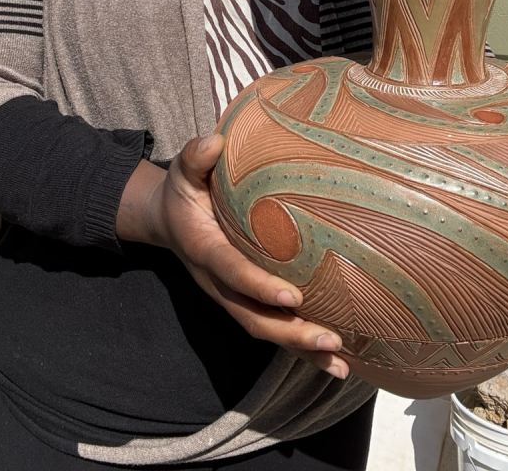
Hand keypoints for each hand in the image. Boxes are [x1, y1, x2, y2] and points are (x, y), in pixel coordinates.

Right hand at [117, 137, 348, 377]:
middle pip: (253, 318)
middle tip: (330, 339)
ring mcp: (232, 297)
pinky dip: (302, 349)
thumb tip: (214, 143)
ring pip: (266, 331)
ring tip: (341, 364)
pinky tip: (337, 361)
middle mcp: (218, 283)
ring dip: (302, 350)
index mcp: (204, 249)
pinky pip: (274, 328)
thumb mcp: (183, 172)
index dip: (260, 286)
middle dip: (291, 333)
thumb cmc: (184, 192)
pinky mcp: (246, 301)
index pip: (233, 272)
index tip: (293, 297)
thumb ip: (195, 157)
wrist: (166, 220)